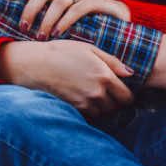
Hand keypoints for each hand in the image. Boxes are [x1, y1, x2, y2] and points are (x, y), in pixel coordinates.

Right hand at [0, 40, 134, 117]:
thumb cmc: (61, 52)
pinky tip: (82, 99)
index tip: (122, 92)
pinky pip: (89, 116)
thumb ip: (112, 62)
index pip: (127, 97)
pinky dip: (89, 111)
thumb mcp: (89, 49)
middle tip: (108, 93)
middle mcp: (97, 93)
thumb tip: (130, 73)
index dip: (127, 96)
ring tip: (93, 95)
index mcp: (104, 76)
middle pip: (116, 108)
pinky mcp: (73, 110)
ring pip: (103, 114)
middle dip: (115, 102)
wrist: (34, 64)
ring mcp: (84, 103)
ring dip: (102, 108)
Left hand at [9, 0, 131, 37]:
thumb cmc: (86, 22)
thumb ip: (46, 17)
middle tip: (24, 28)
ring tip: (41, 36)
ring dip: (47, 20)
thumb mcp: (63, 17)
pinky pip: (77, 9)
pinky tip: (58, 34)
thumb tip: (21, 28)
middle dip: (30, 10)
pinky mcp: (97, 1)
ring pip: (59, 2)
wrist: (119, 22)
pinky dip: (65, 22)